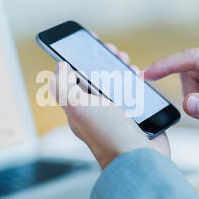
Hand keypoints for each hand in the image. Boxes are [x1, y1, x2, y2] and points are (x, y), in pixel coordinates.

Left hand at [49, 60, 169, 169]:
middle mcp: (97, 109)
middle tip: (111, 51)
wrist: (139, 158)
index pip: (74, 76)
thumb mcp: (77, 106)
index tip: (88, 40)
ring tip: (125, 61)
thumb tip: (60, 67)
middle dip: (103, 59)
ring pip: (116, 82)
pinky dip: (135, 80)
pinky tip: (137, 76)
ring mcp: (116, 112)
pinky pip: (133, 91)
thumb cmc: (107, 134)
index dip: (79, 57)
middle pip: (97, 76)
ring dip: (120, 67)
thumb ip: (64, 86)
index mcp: (79, 107)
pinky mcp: (135, 114)